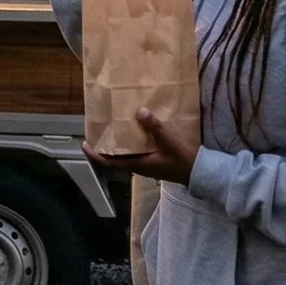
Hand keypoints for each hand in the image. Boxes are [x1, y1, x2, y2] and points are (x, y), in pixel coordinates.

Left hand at [83, 108, 197, 184]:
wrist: (201, 173)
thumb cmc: (184, 160)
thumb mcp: (170, 142)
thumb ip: (155, 127)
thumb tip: (139, 111)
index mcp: (137, 165)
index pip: (109, 163)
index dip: (94, 155)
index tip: (84, 144)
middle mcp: (138, 167)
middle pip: (114, 159)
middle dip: (104, 147)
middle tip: (98, 131)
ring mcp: (146, 166)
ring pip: (125, 156)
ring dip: (118, 144)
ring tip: (114, 127)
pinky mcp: (154, 162)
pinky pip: (136, 153)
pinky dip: (131, 144)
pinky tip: (135, 131)